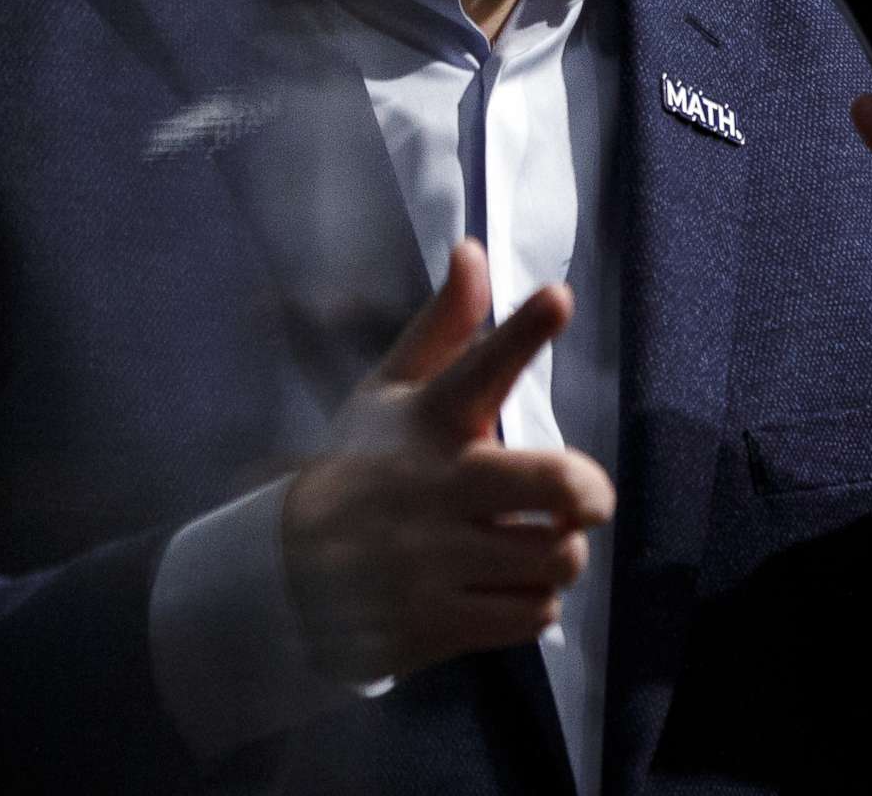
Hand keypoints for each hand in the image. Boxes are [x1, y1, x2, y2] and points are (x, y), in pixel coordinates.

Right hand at [279, 242, 616, 683]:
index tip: (557, 296)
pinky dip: (534, 601)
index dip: (523, 331)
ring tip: (533, 542)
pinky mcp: (437, 622)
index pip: (479, 368)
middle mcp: (434, 488)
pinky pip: (532, 615)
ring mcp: (434, 562)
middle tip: (584, 499)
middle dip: (589, 492)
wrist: (282, 572)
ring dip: (560, 552)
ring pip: (557, 557)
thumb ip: (444, 326)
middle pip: (555, 483)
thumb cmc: (362, 466)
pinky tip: (502, 583)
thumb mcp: (390, 389)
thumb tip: (473, 249)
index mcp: (428, 420)